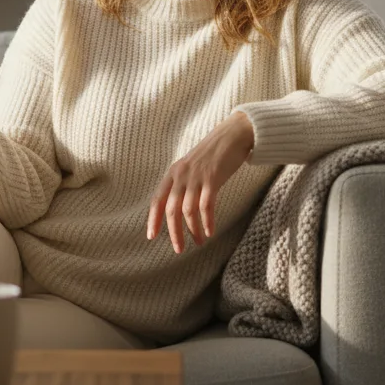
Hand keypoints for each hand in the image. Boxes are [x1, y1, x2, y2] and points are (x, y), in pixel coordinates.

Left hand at [146, 113, 254, 253]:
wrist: (233, 135)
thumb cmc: (214, 154)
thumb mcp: (192, 167)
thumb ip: (183, 184)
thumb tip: (178, 207)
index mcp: (173, 173)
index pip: (157, 200)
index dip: (153, 219)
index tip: (151, 236)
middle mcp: (180, 175)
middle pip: (171, 209)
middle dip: (174, 232)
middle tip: (179, 249)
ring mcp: (196, 177)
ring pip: (188, 210)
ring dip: (192, 230)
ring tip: (198, 243)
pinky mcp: (212, 179)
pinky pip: (206, 206)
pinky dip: (207, 221)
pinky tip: (210, 232)